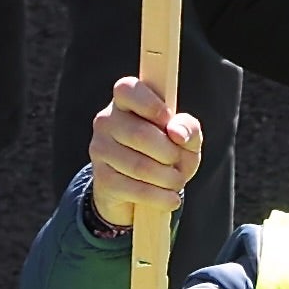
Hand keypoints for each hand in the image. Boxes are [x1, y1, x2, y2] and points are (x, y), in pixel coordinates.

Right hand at [87, 74, 203, 229]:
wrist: (139, 189)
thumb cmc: (166, 152)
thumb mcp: (184, 139)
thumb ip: (189, 128)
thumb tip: (177, 132)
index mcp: (125, 101)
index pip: (127, 89)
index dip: (151, 105)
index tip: (168, 120)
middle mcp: (106, 121)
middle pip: (140, 134)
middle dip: (170, 153)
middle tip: (179, 162)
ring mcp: (100, 149)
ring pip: (139, 166)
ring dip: (168, 178)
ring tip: (177, 181)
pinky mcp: (101, 179)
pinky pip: (135, 189)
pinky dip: (160, 197)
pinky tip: (171, 199)